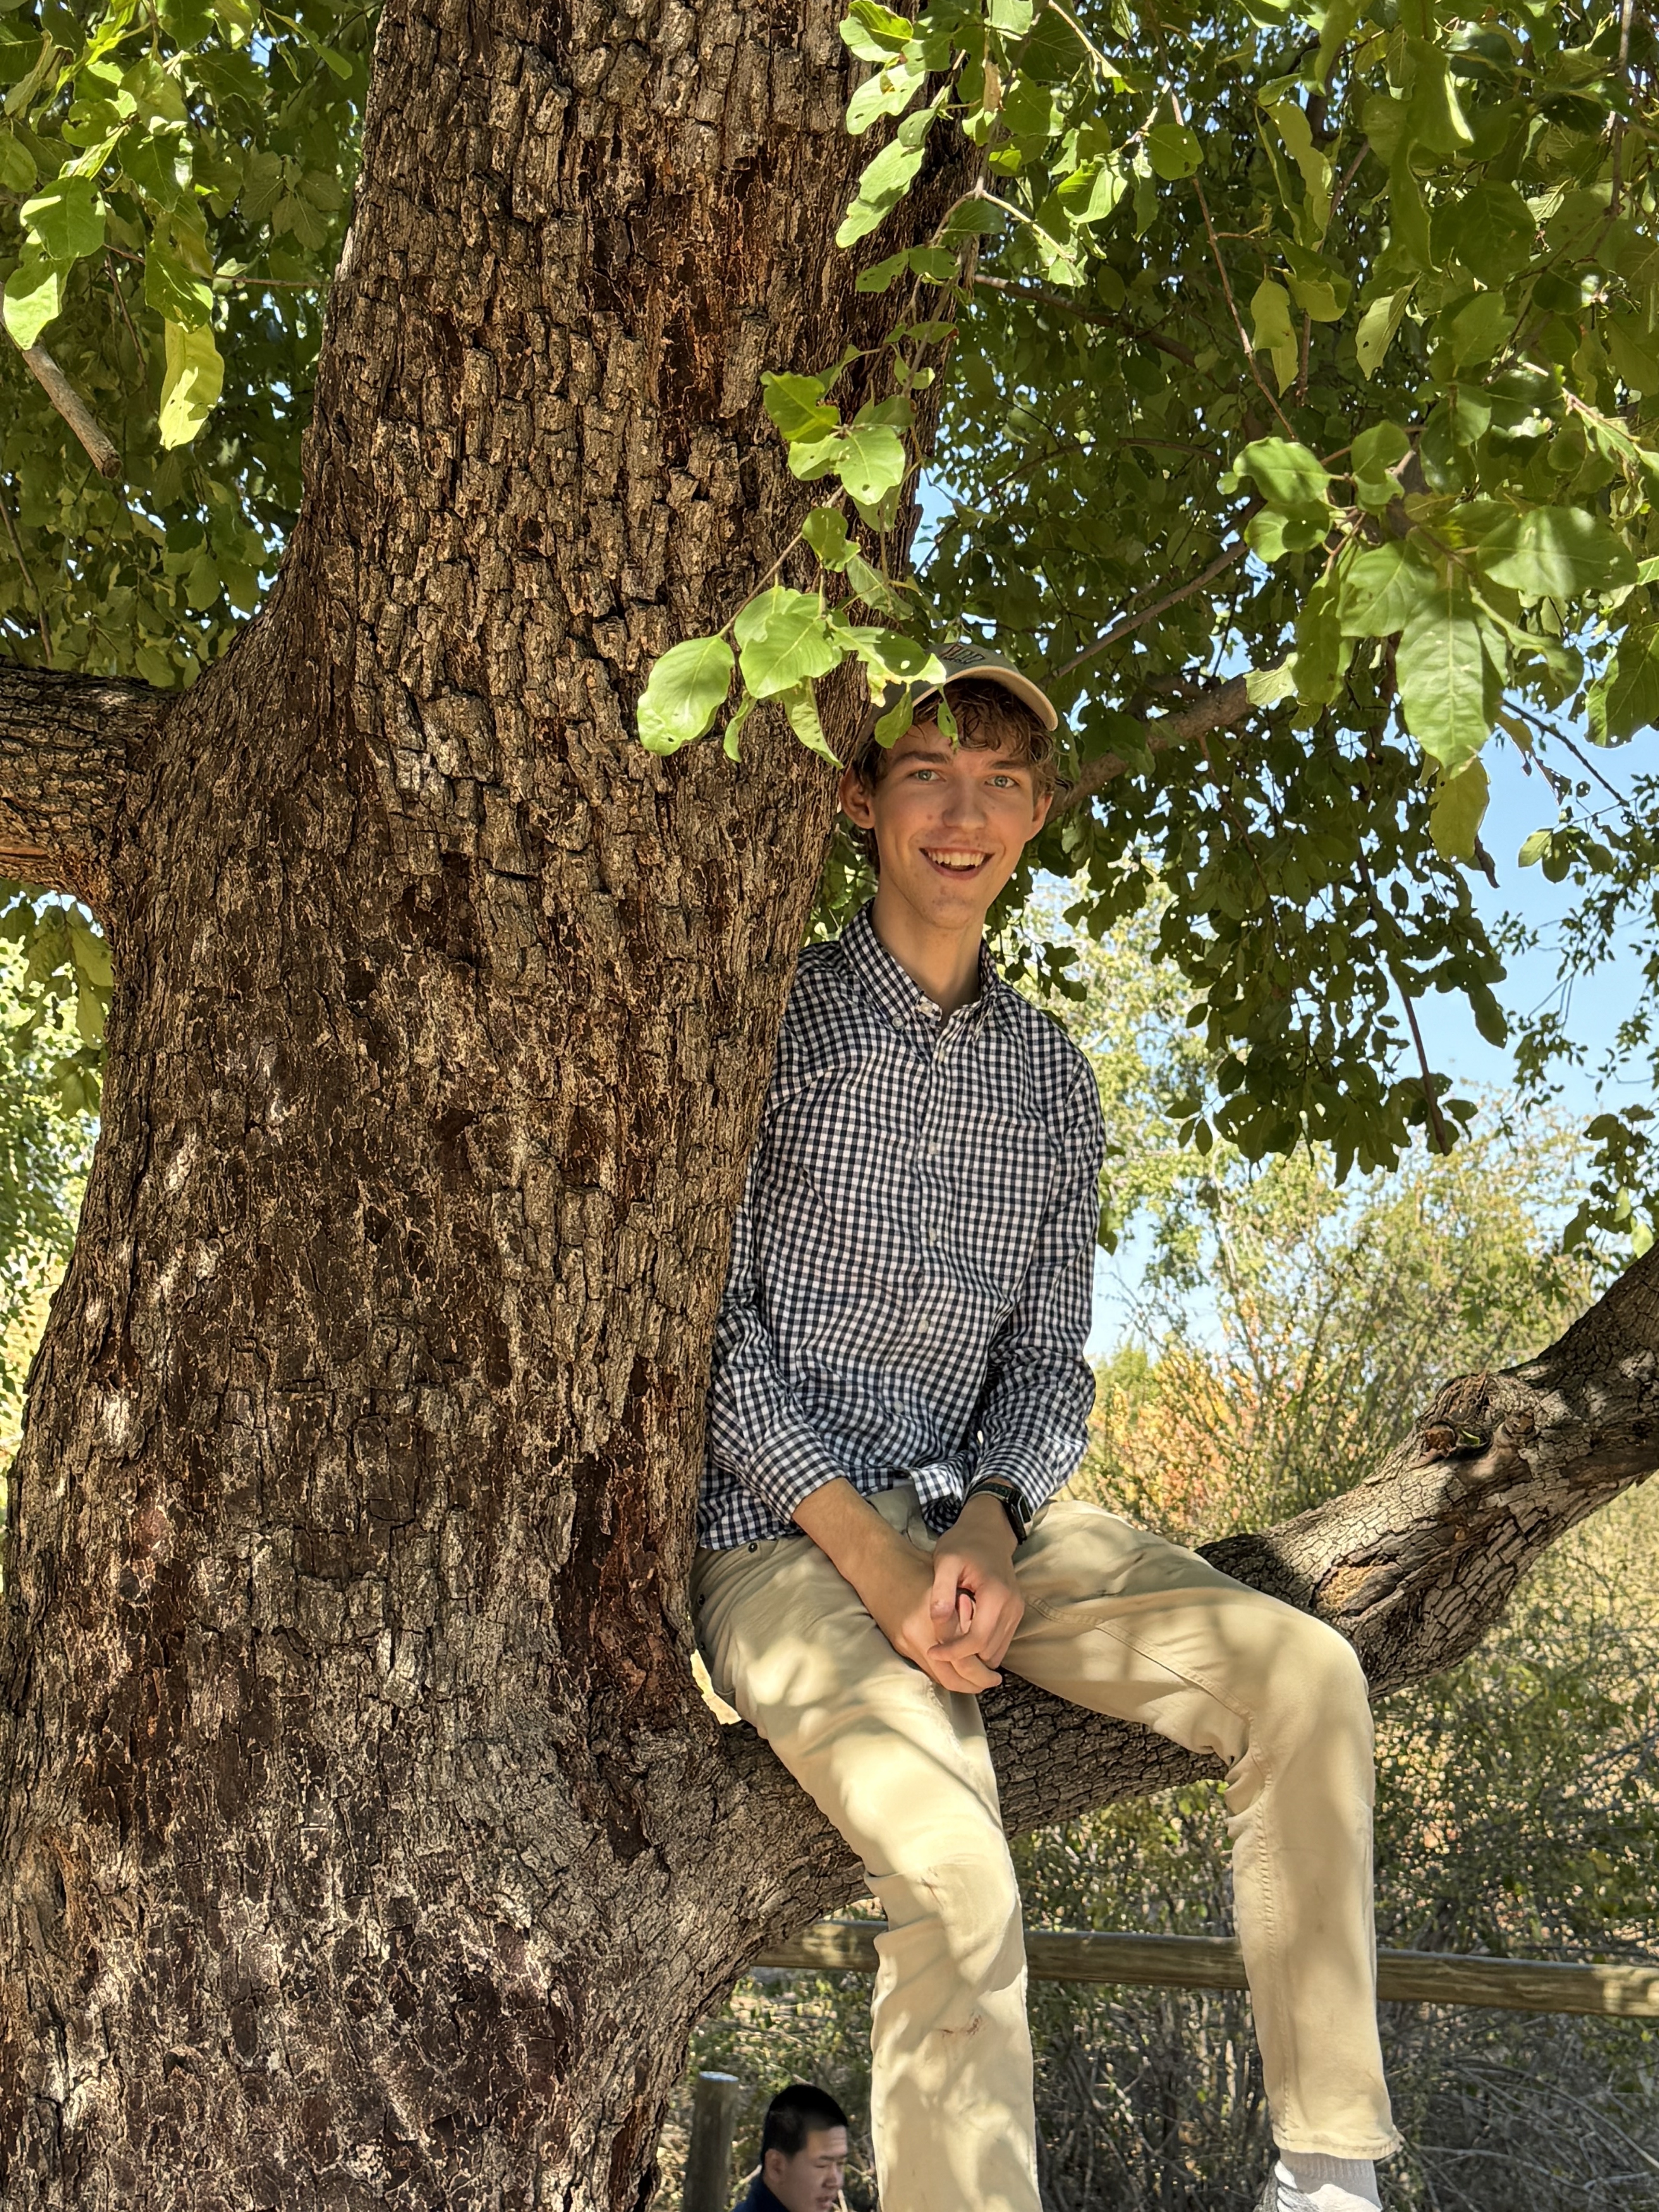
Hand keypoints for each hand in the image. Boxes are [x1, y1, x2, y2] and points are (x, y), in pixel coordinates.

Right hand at [792, 1480, 1012, 1694]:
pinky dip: (944, 1673)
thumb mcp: (948, 1583)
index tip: (996, 1673)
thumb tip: (987, 1639)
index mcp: (935, 1616)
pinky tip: (957, 1670)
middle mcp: (919, 1633)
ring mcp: (906, 1641)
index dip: (982, 1669)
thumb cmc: (916, 1566)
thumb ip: (965, 1612)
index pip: (964, 1656)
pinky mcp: (898, 1644)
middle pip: (951, 1675)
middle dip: (974, 1682)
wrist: (877, 1564)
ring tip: (978, 1680)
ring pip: (938, 1677)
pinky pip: (926, 1668)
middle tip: (991, 1681)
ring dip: (959, 1682)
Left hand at [925, 1491, 1024, 1689]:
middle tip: (938, 1648)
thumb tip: (938, 1619)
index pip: (977, 1640)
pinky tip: (962, 1635)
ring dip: (973, 1655)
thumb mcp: (945, 1560)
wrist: (988, 1532)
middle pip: (988, 1652)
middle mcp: (1012, 1607)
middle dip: (963, 1657)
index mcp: (996, 1595)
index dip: (953, 1653)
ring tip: (948, 1642)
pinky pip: (1000, 1643)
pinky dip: (981, 1647)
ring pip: (996, 1652)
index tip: (932, 1652)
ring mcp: (1016, 1612)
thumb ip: (941, 1589)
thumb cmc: (963, 1544)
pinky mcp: (1015, 1614)